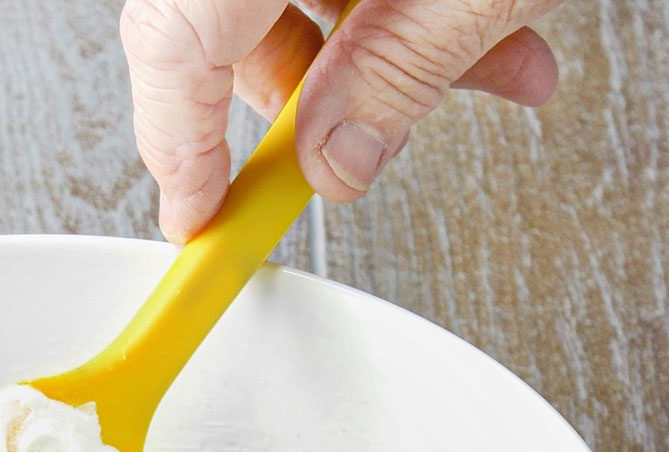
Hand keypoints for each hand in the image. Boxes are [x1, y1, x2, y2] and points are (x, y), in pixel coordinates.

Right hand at [120, 0, 564, 240]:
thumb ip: (395, 76)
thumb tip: (337, 160)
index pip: (172, 45)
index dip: (179, 145)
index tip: (199, 214)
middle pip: (224, 14)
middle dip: (317, 88)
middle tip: (371, 141)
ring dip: (385, 39)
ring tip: (496, 61)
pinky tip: (486, 11)